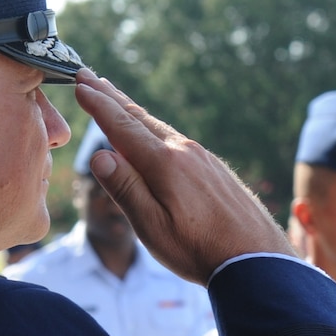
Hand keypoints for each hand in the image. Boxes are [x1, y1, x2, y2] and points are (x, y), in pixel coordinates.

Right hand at [73, 71, 291, 283]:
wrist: (257, 259)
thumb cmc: (200, 250)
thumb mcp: (152, 227)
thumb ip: (126, 189)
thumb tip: (99, 155)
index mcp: (164, 163)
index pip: (121, 126)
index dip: (97, 105)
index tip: (79, 83)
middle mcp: (185, 151)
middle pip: (140, 118)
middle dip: (111, 96)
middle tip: (89, 75)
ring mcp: (204, 158)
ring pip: (160, 128)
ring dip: (134, 112)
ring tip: (117, 99)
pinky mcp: (215, 169)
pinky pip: (178, 141)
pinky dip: (156, 130)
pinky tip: (154, 136)